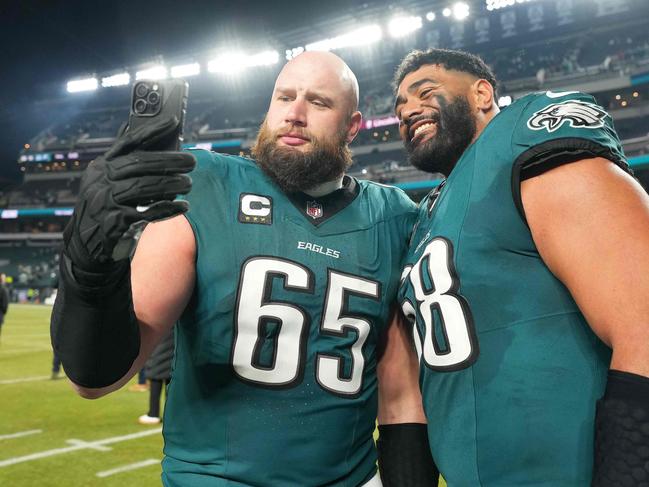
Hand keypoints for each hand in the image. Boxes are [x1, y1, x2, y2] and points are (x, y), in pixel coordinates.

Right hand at [64, 117, 195, 271]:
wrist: (86, 243)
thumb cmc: (105, 208)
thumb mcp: (107, 182)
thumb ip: (125, 164)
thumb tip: (150, 139)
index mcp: (101, 165)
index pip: (128, 142)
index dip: (151, 130)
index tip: (173, 121)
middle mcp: (100, 179)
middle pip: (139, 163)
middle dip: (168, 161)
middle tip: (191, 163)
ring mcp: (105, 200)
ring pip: (143, 186)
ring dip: (170, 184)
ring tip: (188, 183)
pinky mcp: (113, 222)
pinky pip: (146, 212)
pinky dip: (167, 209)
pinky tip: (183, 206)